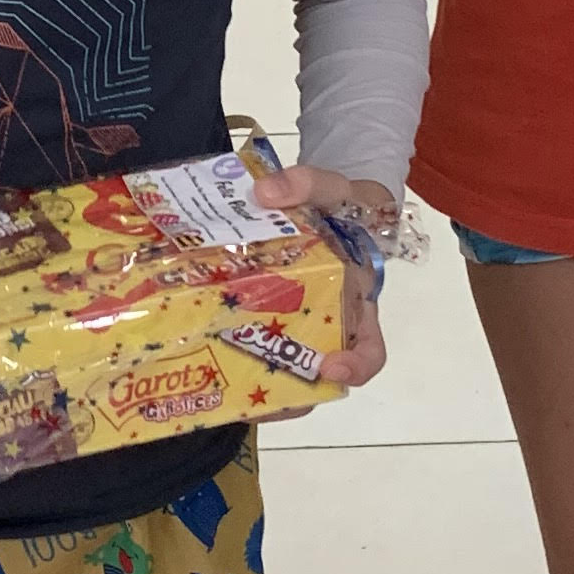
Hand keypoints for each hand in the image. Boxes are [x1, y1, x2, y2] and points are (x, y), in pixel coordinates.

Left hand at [248, 160, 396, 392]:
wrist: (319, 203)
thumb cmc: (339, 205)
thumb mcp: (331, 188)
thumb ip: (306, 184)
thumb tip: (265, 194)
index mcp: (356, 305)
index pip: (369, 352)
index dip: (356, 367)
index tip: (331, 368)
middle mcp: (328, 326)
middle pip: (314, 375)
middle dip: (289, 389)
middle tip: (259, 383)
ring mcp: (294, 327)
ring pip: (280, 370)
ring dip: (255, 381)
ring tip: (225, 379)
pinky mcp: (261, 318)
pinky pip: (250, 345)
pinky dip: (230, 352)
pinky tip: (203, 347)